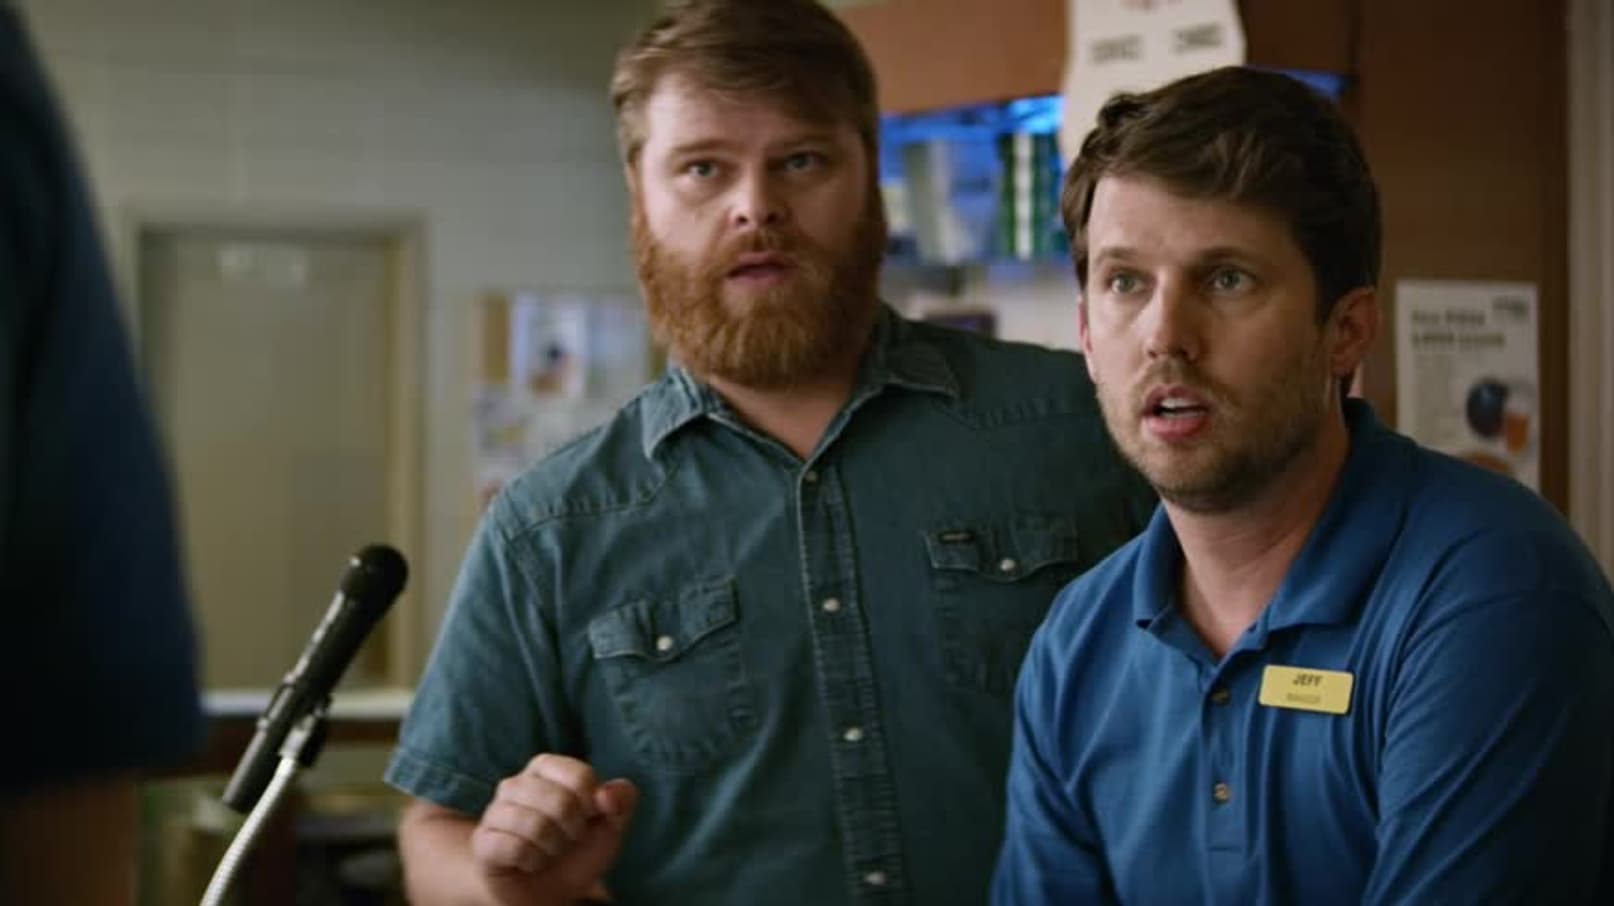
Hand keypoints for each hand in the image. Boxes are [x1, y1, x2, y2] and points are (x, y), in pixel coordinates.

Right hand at [470, 753, 638, 903]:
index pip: (579, 776)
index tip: (590, 818)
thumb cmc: (576, 850)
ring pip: (534, 824)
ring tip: (549, 852)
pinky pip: (513, 847)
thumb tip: (607, 796)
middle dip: (574, 830)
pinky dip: (532, 861)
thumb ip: (621, 799)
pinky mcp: (483, 842)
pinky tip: (531, 863)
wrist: (546, 892)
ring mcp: (494, 812)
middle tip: (568, 840)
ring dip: (553, 848)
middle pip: (559, 801)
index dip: (593, 804)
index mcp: (546, 768)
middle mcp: (515, 784)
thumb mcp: (610, 824)